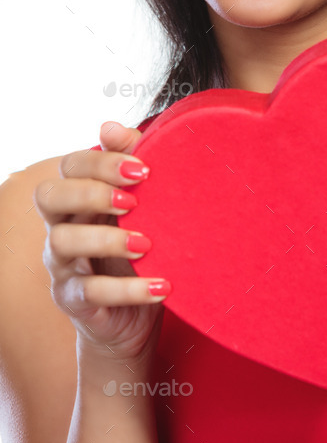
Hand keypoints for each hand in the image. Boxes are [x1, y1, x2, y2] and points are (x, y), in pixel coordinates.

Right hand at [34, 121, 169, 364]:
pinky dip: (128, 288)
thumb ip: (131, 166)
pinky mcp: (74, 301)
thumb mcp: (144, 208)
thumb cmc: (139, 251)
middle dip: (90, 192)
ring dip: (107, 239)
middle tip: (134, 201)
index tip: (144, 168)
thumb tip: (112, 125)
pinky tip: (162, 285)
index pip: (69, 166)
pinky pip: (91, 292)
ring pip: (63, 241)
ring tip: (147, 243)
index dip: (100, 161)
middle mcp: (61, 227)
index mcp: (78, 198)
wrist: (135, 317)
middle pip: (48, 195)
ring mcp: (62, 265)